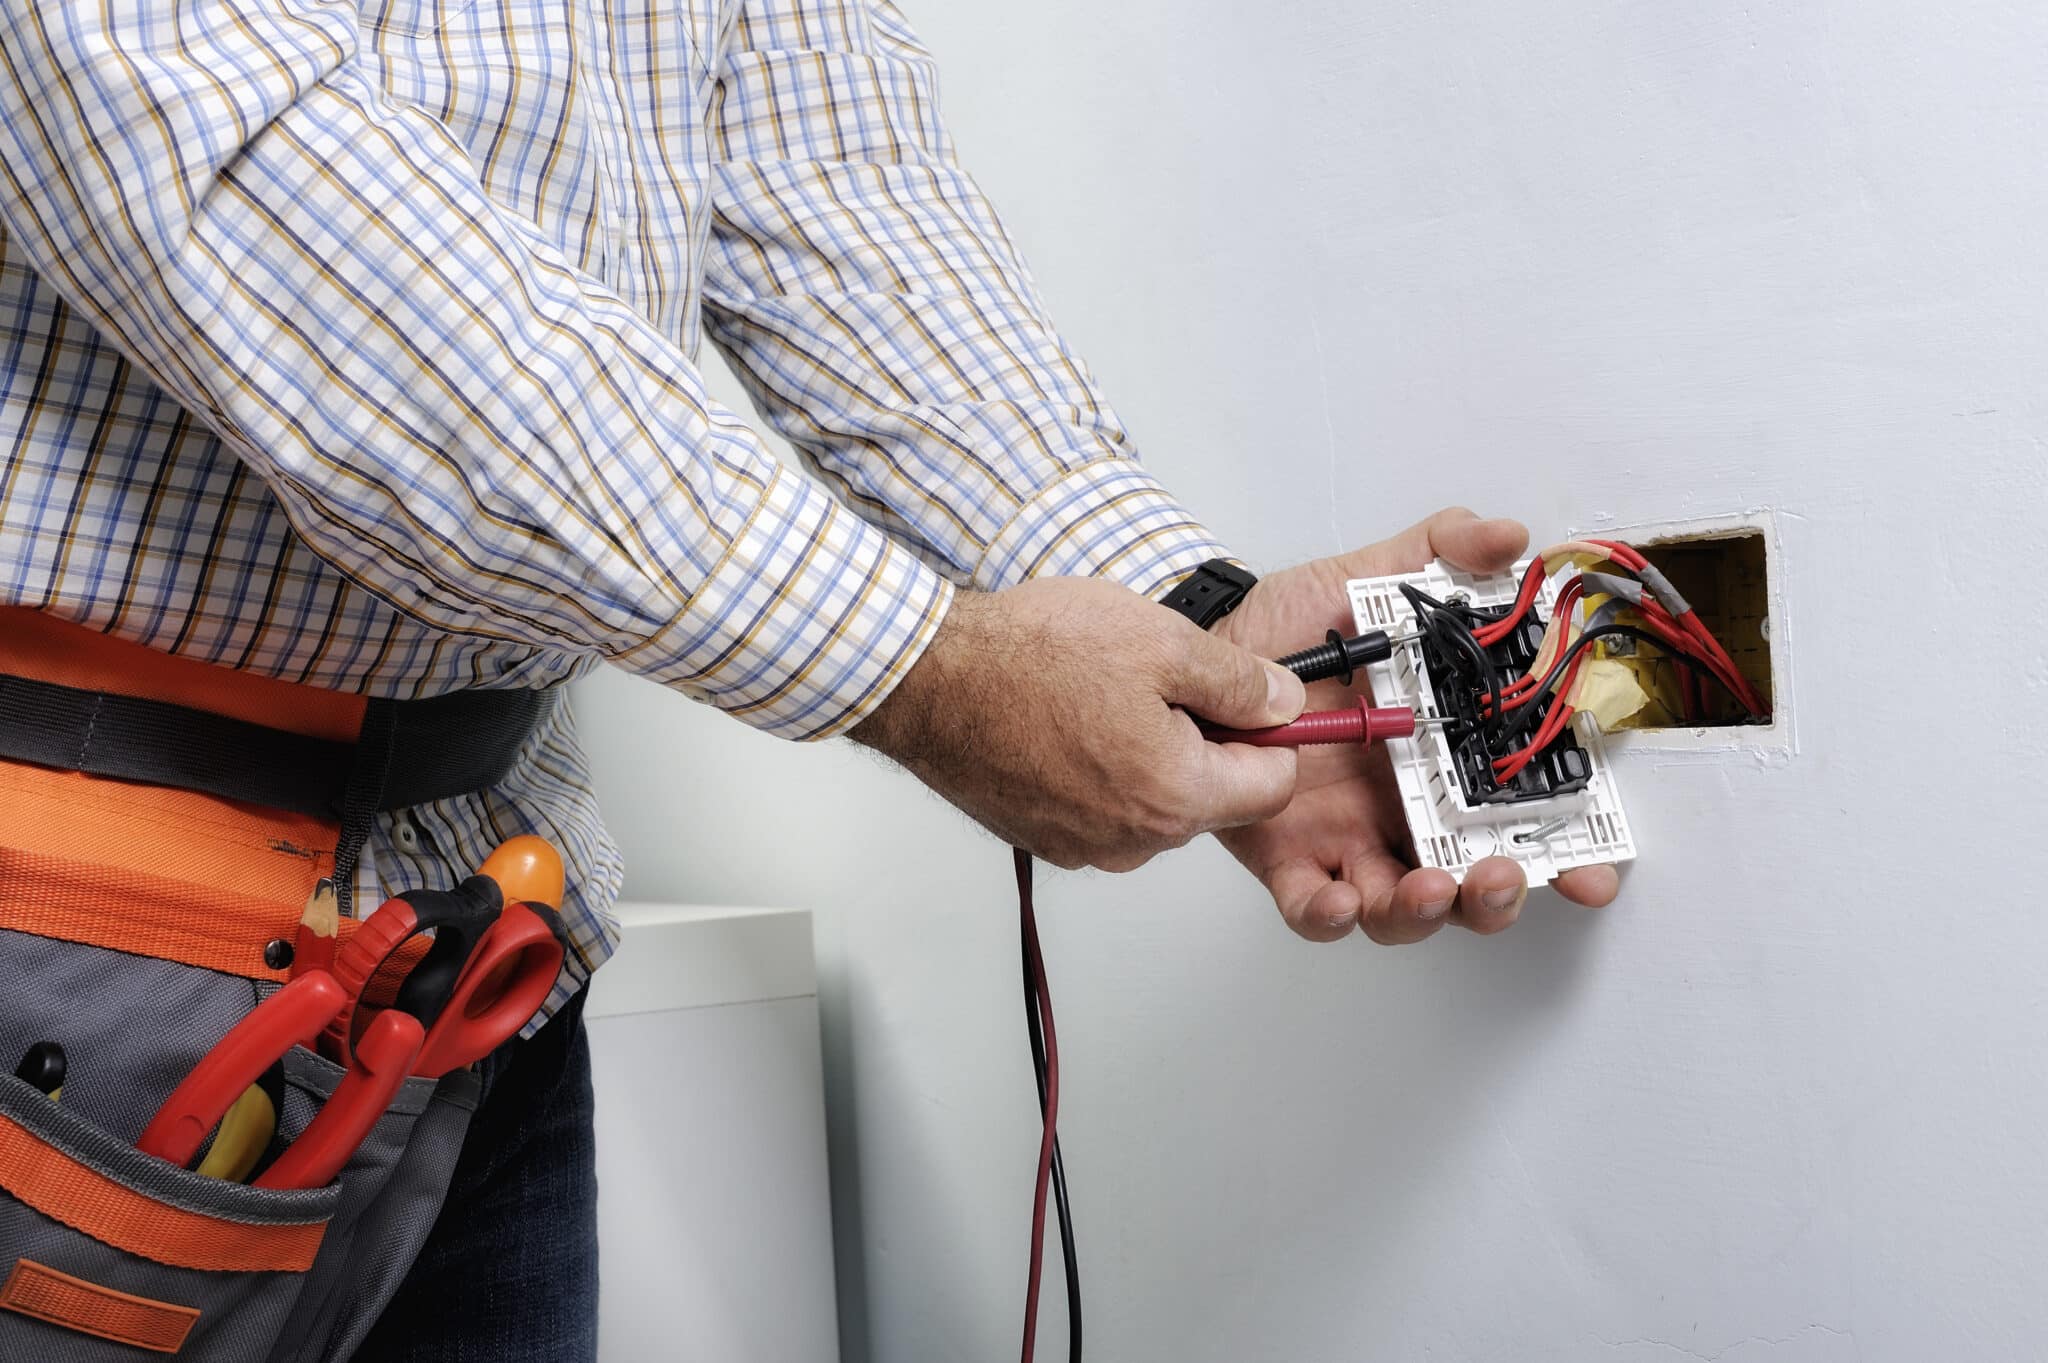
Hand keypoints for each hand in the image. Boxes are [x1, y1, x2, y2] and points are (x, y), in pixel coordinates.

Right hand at [852, 576, 1309, 870]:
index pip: (1275, 787)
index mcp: (1176, 795)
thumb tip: (1283, 702)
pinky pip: (1105, 810)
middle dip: (1205, 744)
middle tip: (1157, 683)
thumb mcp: (1161, 641)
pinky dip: (1100, 771)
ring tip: (1100, 696)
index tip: (1246, 699)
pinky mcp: (1047, 840)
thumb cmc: (1029, 656)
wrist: (928, 680)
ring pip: (1157, 804)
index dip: (1271, 735)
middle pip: (1215, 798)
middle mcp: (1135, 840)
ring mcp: (1086, 846)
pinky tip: (1066, 721)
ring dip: (1149, 756)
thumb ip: (1239, 681)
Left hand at [1211, 508, 1621, 942]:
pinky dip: (1329, 916)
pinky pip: (1312, 909)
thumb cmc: (1287, 625)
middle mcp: (1403, 809)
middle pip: (1469, 883)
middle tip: (1501, 876)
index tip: (1596, 869)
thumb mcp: (1367, 581)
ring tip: (1430, 888)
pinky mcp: (1286, 859)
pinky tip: (1338, 899)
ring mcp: (1347, 839)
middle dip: (1496, 896)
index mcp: (1441, 758)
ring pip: (1400, 909)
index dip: (1568, 853)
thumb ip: (1437, 555)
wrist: (1203, 645)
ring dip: (1424, 911)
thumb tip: (1506, 537)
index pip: (1521, 816)